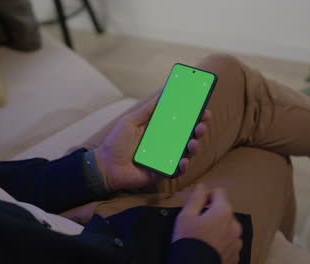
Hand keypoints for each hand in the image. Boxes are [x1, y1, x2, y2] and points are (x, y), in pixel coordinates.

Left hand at [94, 96, 211, 191]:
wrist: (105, 166)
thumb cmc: (116, 143)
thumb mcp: (131, 121)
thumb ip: (147, 110)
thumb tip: (162, 94)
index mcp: (160, 130)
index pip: (182, 121)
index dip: (194, 116)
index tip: (204, 108)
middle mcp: (166, 143)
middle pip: (189, 135)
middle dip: (199, 129)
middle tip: (201, 125)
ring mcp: (166, 158)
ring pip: (187, 152)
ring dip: (194, 147)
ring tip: (193, 142)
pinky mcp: (163, 172)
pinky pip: (177, 170)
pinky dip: (183, 166)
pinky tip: (183, 161)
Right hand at [172, 184, 242, 263]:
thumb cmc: (188, 242)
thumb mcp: (186, 216)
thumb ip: (196, 198)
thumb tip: (202, 187)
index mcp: (224, 211)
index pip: (219, 192)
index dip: (206, 197)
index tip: (197, 207)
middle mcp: (235, 224)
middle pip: (224, 210)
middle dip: (212, 213)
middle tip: (197, 224)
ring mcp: (237, 241)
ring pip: (227, 227)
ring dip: (218, 228)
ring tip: (204, 238)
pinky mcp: (235, 254)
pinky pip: (229, 242)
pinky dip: (221, 242)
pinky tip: (210, 248)